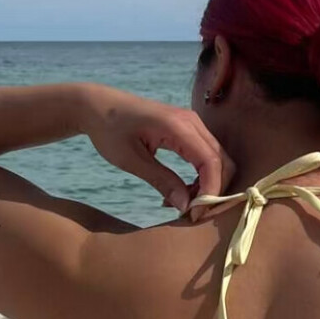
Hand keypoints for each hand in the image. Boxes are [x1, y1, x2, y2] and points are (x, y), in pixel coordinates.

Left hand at [81, 87, 235, 210]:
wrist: (98, 106)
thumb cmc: (109, 130)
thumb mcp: (131, 160)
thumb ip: (161, 181)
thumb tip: (186, 206)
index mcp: (178, 126)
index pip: (211, 161)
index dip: (211, 190)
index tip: (195, 213)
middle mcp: (192, 122)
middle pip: (221, 160)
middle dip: (213, 190)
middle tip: (191, 213)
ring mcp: (192, 124)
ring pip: (216, 159)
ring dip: (207, 185)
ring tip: (180, 203)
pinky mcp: (188, 129)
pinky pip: (206, 155)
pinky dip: (200, 176)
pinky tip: (180, 191)